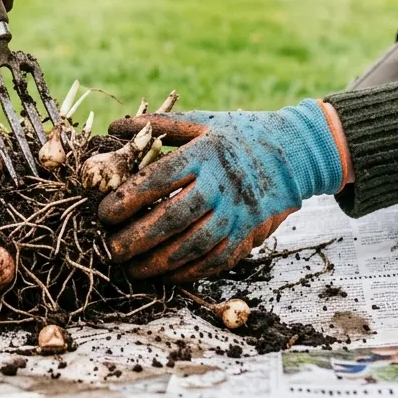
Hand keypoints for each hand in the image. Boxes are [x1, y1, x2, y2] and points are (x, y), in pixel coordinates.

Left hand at [97, 100, 348, 282]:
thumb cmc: (237, 136)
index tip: (104, 213)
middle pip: (172, 219)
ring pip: (192, 247)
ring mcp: (237, 215)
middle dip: (135, 239)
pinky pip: (214, 261)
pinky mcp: (248, 236)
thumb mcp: (201, 122)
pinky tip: (163, 275)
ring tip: (129, 269)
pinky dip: (186, 272)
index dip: (128, 199)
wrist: (294, 155)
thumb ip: (157, 126)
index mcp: (205, 155)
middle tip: (108, 249)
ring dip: (156, 263)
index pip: (159, 180)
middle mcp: (221, 187)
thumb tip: (113, 127)